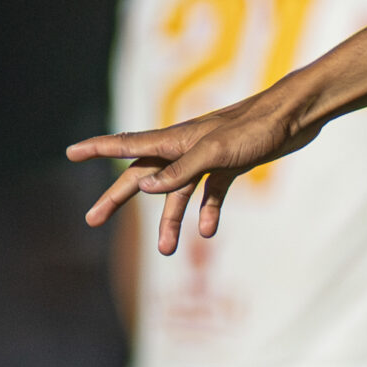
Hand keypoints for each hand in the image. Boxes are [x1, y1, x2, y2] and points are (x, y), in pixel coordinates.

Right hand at [68, 86, 323, 253]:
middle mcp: (186, 147)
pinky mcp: (231, 165)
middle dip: (118, 198)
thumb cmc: (256, 128)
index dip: (98, 149)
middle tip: (92, 219)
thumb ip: (181, 171)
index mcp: (175, 139)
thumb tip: (146, 189)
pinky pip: (211, 193)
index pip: (127, 144)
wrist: (296, 117)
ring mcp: (208, 157)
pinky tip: (208, 232)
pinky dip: (207, 212)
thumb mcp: (216, 153)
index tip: (70, 153)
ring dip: (170, 220)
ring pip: (178, 192)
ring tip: (167, 250)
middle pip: (144, 176)